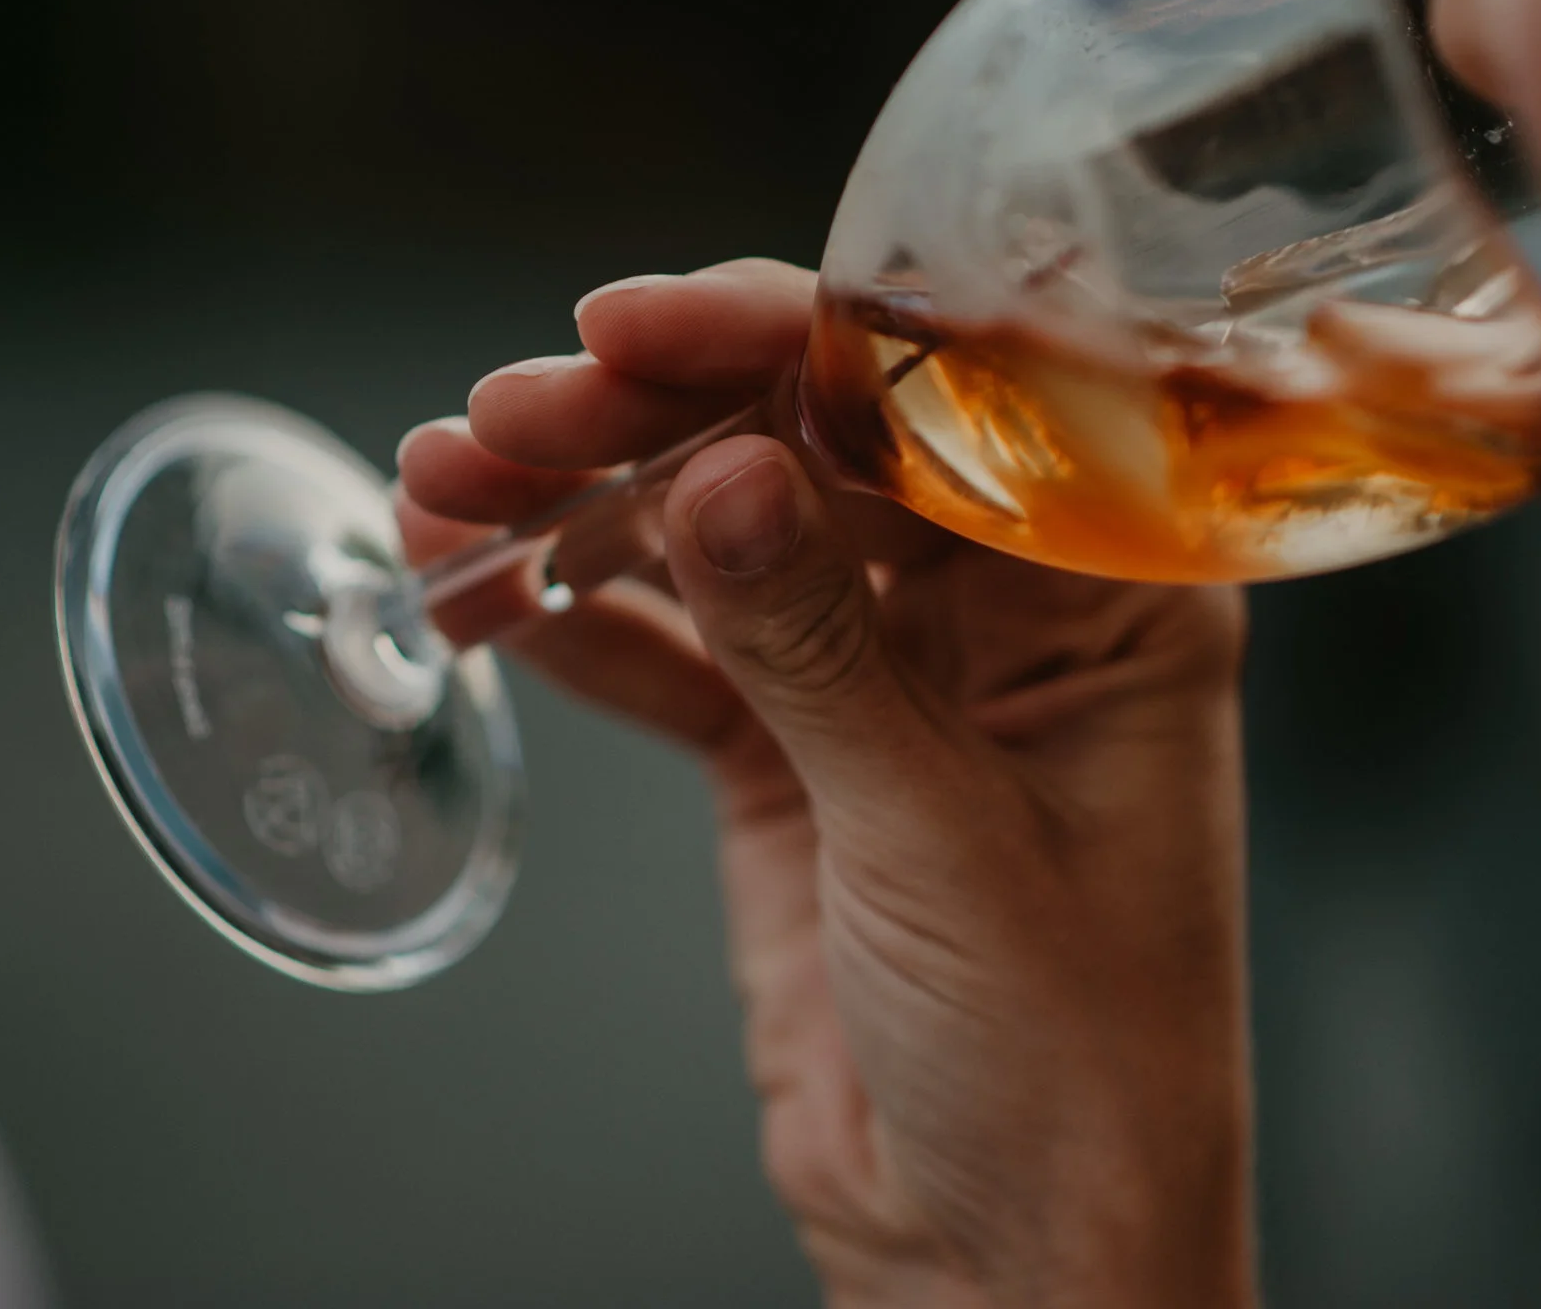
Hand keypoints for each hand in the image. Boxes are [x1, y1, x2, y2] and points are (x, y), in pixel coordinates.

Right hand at [395, 260, 1256, 1308]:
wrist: (1010, 1265)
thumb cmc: (1071, 1067)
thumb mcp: (943, 845)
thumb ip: (827, 653)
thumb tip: (730, 470)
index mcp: (1102, 594)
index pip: (935, 408)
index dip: (777, 341)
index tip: (626, 326)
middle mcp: (998, 611)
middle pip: (807, 450)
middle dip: (646, 421)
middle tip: (500, 418)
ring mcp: (887, 679)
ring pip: (721, 540)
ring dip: (578, 507)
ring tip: (438, 491)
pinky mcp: (793, 763)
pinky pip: (674, 656)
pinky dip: (574, 621)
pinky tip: (474, 592)